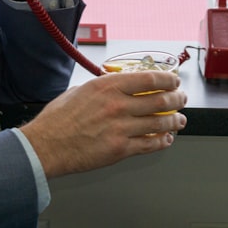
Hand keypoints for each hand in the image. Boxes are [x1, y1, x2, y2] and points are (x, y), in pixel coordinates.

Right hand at [18, 70, 187, 178]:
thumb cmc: (57, 120)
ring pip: (160, 123)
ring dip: (174, 121)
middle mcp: (117, 105)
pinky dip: (162, 141)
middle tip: (181, 100)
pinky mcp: (120, 149)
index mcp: (107, 86)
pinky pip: (149, 144)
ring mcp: (120, 128)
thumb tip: (116, 86)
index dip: (168, 80)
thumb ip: (101, 88)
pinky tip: (166, 139)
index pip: (149, 79)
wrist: (46, 146)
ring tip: (179, 120)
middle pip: (160, 100)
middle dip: (176, 99)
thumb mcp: (79, 91)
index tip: (174, 81)